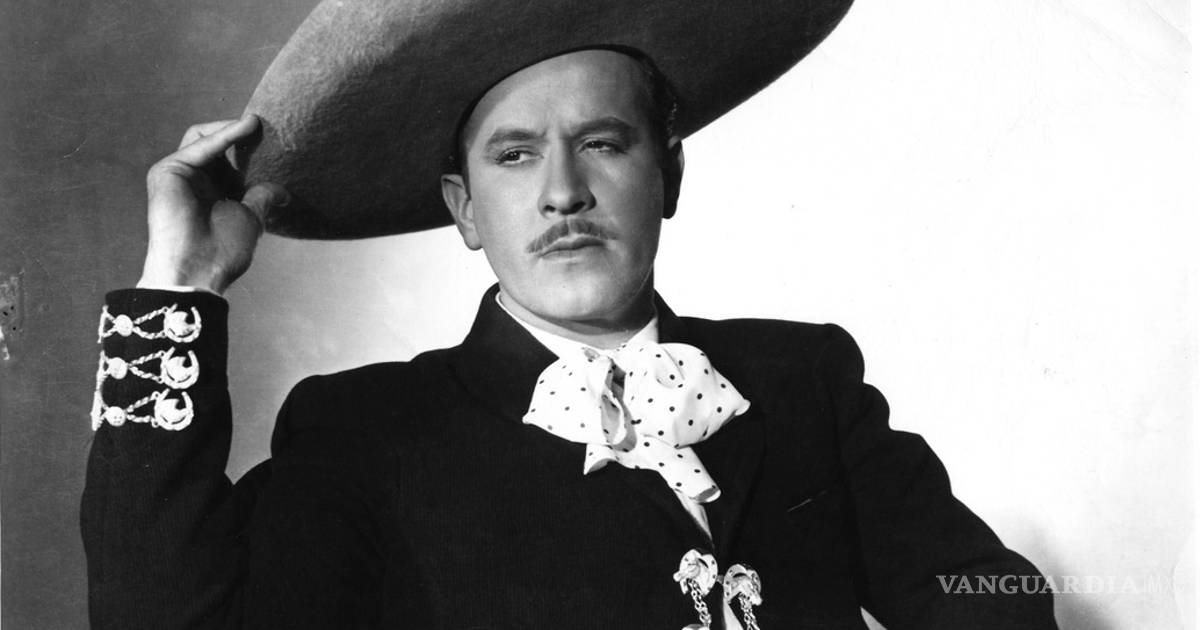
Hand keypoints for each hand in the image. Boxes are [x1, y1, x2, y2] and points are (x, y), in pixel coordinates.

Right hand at [138, 116, 289, 294]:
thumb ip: (261, 197)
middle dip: (239, 133)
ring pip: (204, 137)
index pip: (227, 158)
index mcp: (211, 191)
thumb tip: (283, 192)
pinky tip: (247, 128)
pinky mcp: (168, 170)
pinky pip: (199, 145)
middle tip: (268, 128)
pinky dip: (225, 135)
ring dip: (232, 128)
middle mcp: (193, 179)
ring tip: (257, 124)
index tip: (275, 138)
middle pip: (214, 143)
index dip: (247, 146)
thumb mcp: (251, 217)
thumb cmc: (223, 250)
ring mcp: (179, 174)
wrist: (200, 269)